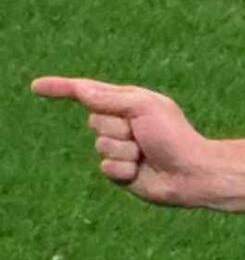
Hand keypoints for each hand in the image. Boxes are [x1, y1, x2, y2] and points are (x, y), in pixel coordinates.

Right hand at [30, 76, 224, 206]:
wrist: (192, 173)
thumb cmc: (175, 136)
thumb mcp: (144, 107)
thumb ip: (111, 98)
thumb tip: (82, 90)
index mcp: (128, 103)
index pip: (88, 93)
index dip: (61, 88)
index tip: (36, 86)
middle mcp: (121, 124)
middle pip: (94, 120)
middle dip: (117, 127)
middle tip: (143, 135)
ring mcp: (119, 148)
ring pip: (100, 145)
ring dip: (124, 150)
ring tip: (146, 153)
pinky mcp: (120, 171)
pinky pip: (106, 167)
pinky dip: (124, 168)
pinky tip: (141, 170)